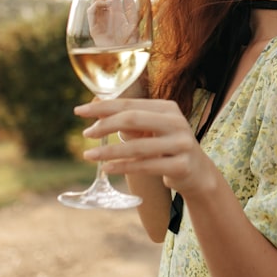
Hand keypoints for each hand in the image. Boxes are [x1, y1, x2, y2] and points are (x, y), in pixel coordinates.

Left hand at [74, 99, 219, 197]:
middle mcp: (176, 122)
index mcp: (167, 108)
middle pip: (133, 119)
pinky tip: (107, 168)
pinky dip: (123, 167)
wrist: (197, 173)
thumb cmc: (168, 148)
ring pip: (137, 146)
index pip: (129, 104)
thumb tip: (96, 113)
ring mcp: (181, 144)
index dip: (102, 107)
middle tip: (86, 134)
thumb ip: (131, 121)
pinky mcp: (181, 165)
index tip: (79, 111)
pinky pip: (146, 166)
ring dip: (109, 151)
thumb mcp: (154, 130)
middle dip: (105, 126)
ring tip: (89, 155)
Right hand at [87, 0, 141, 47]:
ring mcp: (99, 19)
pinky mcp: (94, 27)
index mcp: (116, 12)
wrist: (123, 57)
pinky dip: (99, 4)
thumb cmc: (130, 42)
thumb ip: (131, 6)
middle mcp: (106, 14)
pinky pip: (92, 11)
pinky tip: (109, 4)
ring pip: (95, 0)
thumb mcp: (134, 20)